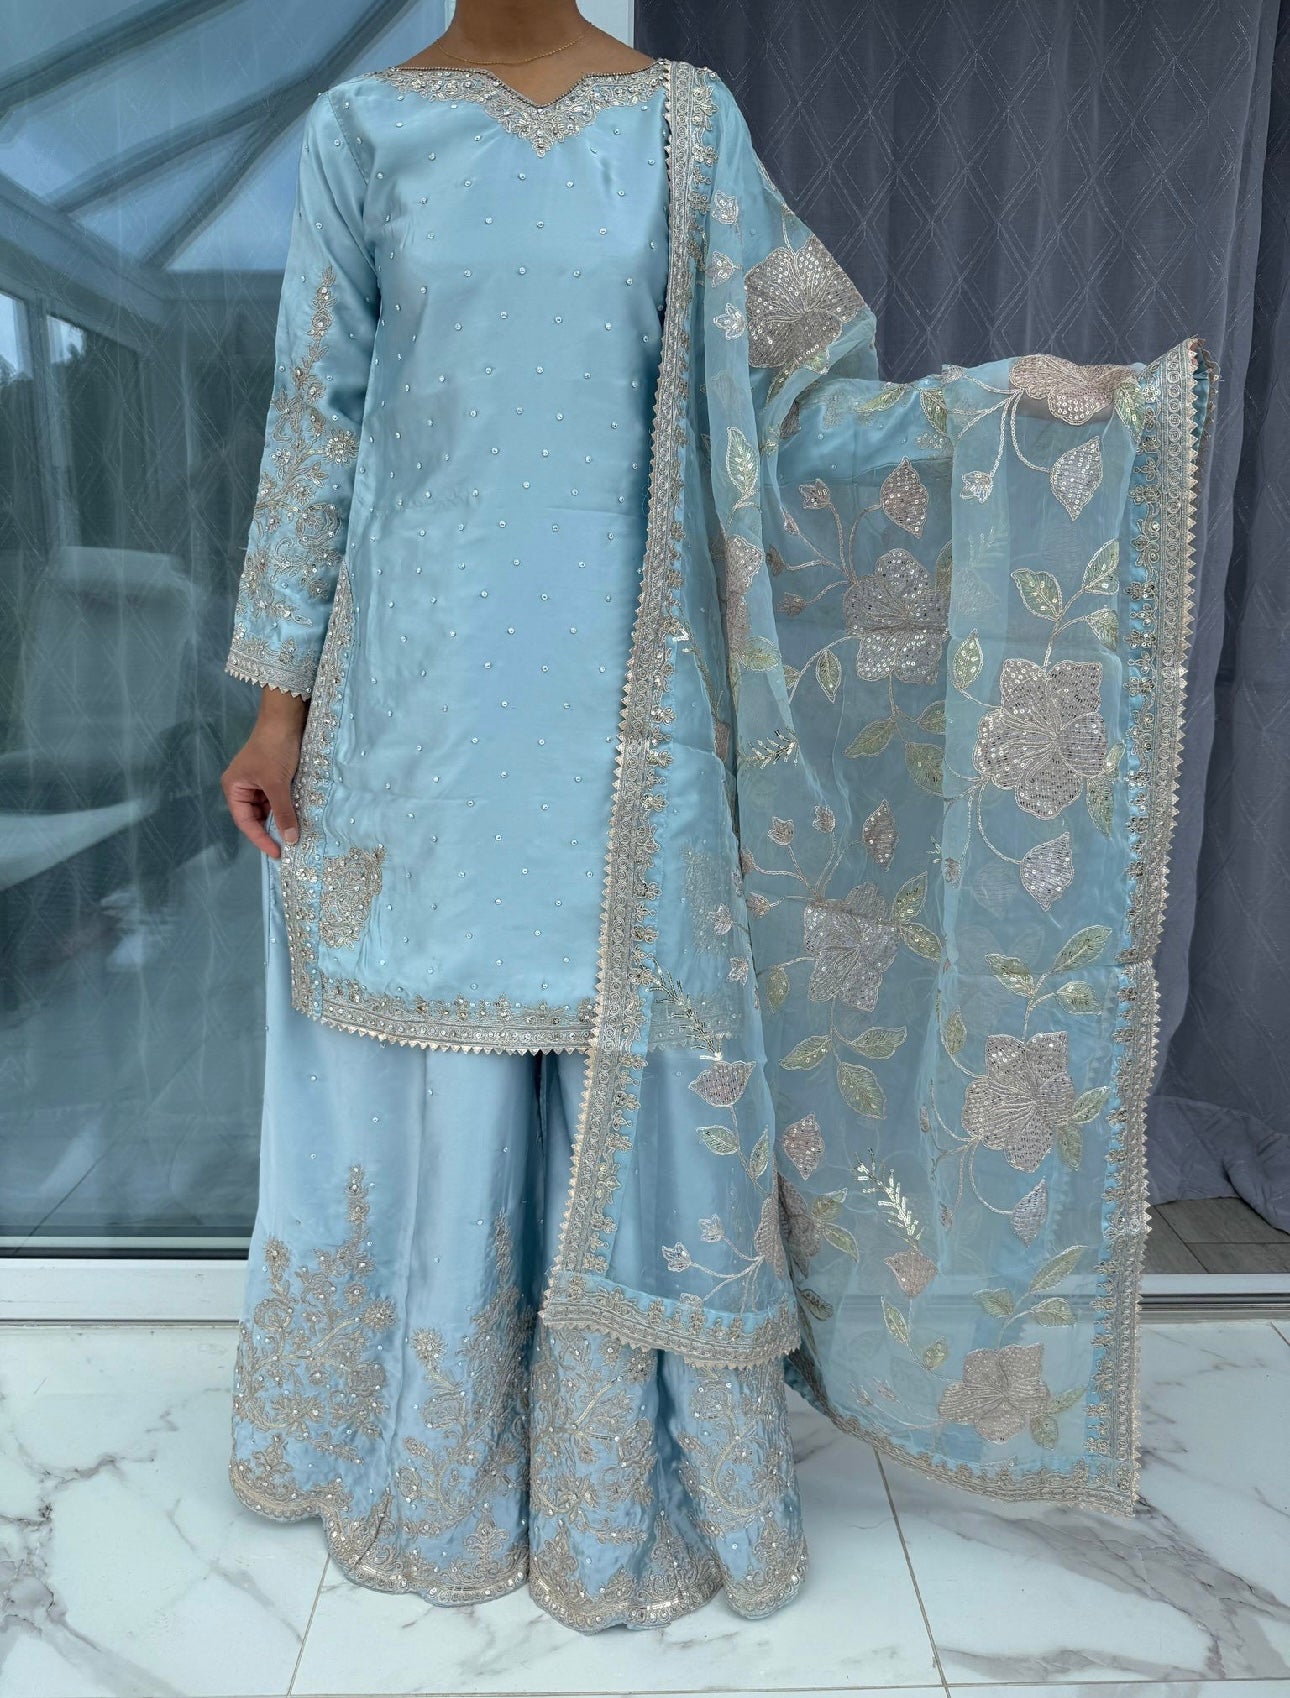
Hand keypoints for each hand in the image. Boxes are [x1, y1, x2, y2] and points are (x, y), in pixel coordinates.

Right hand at [221, 689, 308, 857]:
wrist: (285, 719)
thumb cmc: (274, 749)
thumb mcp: (277, 784)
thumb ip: (284, 812)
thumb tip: (290, 839)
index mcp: (234, 788)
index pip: (245, 822)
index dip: (260, 839)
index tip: (278, 853)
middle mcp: (242, 787)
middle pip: (255, 817)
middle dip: (270, 831)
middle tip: (288, 848)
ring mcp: (257, 783)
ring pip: (267, 810)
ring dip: (279, 820)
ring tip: (294, 836)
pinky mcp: (271, 778)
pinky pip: (276, 800)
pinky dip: (285, 809)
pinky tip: (297, 818)